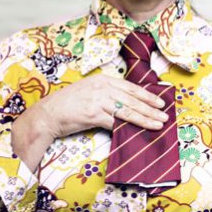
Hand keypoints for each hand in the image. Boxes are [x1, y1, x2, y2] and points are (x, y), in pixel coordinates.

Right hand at [12, 74, 167, 168]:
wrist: (47, 114)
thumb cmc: (68, 104)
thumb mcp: (90, 91)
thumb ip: (107, 93)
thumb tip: (127, 103)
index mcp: (103, 79)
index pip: (131, 87)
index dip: (147, 95)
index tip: (160, 102)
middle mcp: (102, 88)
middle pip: (133, 99)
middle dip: (151, 108)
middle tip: (164, 115)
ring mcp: (98, 101)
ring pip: (128, 111)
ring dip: (145, 119)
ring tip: (158, 124)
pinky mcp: (93, 114)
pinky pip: (115, 122)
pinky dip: (127, 128)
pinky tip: (138, 132)